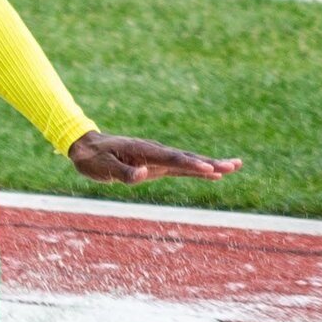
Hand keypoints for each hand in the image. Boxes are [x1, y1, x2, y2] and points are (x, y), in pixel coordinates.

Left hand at [67, 131, 241, 184]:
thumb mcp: (103, 168)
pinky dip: (198, 170)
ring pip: (188, 161)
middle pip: (188, 158)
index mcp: (144, 151)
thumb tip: (143, 174)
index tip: (211, 170)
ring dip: (210, 164)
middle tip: (235, 165)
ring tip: (234, 166)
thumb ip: (123, 172)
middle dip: (211, 163)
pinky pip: (181, 167)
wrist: (86, 146)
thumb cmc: (93, 159)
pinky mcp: (156, 164)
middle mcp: (155, 151)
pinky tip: (213, 174)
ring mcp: (157, 157)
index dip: (192, 166)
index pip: (172, 159)